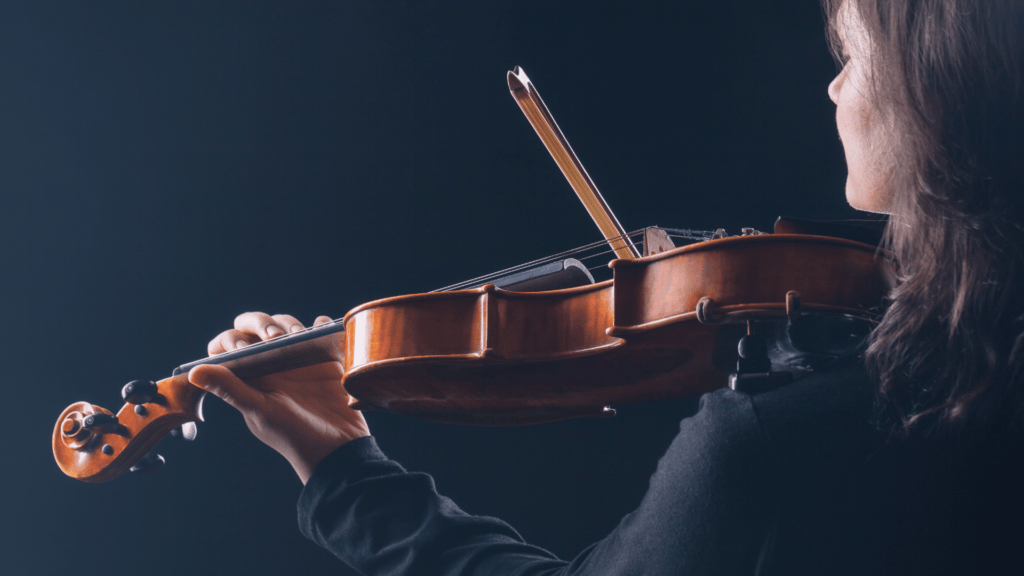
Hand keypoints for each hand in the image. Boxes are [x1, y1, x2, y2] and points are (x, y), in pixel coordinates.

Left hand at [187, 312, 369, 483]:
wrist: (337, 449)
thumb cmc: (294, 436)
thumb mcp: (260, 412)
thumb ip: (231, 390)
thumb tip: (193, 372)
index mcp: (250, 377)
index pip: (228, 347)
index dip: (230, 339)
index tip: (243, 347)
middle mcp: (271, 365)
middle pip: (256, 328)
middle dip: (261, 323)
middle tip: (275, 337)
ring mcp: (298, 360)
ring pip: (286, 325)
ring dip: (289, 323)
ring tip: (301, 335)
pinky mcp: (324, 360)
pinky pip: (320, 331)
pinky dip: (321, 325)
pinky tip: (321, 326)